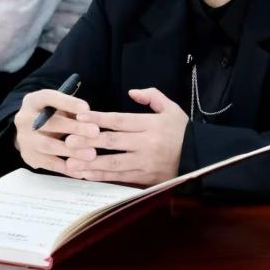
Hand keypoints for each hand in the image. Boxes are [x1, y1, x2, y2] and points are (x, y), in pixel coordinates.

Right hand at [13, 89, 99, 174]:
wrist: (32, 132)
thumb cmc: (53, 116)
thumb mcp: (60, 107)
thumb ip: (72, 110)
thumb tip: (90, 118)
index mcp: (33, 101)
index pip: (48, 98)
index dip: (67, 103)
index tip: (86, 108)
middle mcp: (24, 119)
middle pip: (50, 124)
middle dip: (74, 128)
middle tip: (95, 132)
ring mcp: (24, 139)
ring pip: (48, 146)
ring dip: (72, 151)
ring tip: (92, 154)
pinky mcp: (29, 157)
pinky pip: (49, 164)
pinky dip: (67, 168)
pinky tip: (83, 170)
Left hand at [64, 88, 188, 184]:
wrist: (201, 158)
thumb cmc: (183, 132)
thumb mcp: (172, 109)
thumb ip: (152, 96)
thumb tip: (132, 92)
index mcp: (151, 125)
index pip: (120, 120)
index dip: (99, 119)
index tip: (81, 117)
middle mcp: (147, 144)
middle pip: (113, 141)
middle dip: (88, 141)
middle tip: (68, 140)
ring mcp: (145, 162)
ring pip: (113, 163)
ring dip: (90, 163)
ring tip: (71, 163)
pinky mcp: (146, 177)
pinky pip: (121, 177)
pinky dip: (103, 177)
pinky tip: (87, 175)